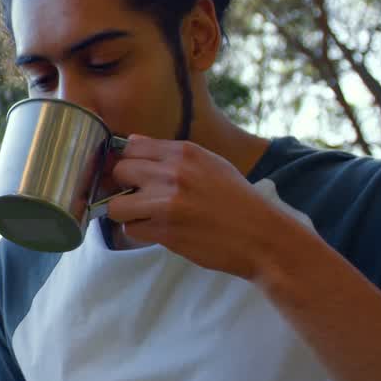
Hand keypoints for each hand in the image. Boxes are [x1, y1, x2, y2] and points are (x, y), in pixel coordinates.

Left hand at [104, 134, 296, 279]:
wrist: (264, 238)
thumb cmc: (238, 201)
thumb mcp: (211, 164)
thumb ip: (171, 154)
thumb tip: (131, 142)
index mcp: (185, 152)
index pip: (131, 146)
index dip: (129, 161)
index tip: (134, 173)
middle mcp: (173, 173)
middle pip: (119, 171)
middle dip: (123, 186)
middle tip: (139, 197)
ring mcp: (167, 203)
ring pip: (116, 205)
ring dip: (126, 213)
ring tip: (145, 216)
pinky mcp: (165, 232)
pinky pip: (130, 230)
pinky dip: (140, 232)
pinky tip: (159, 231)